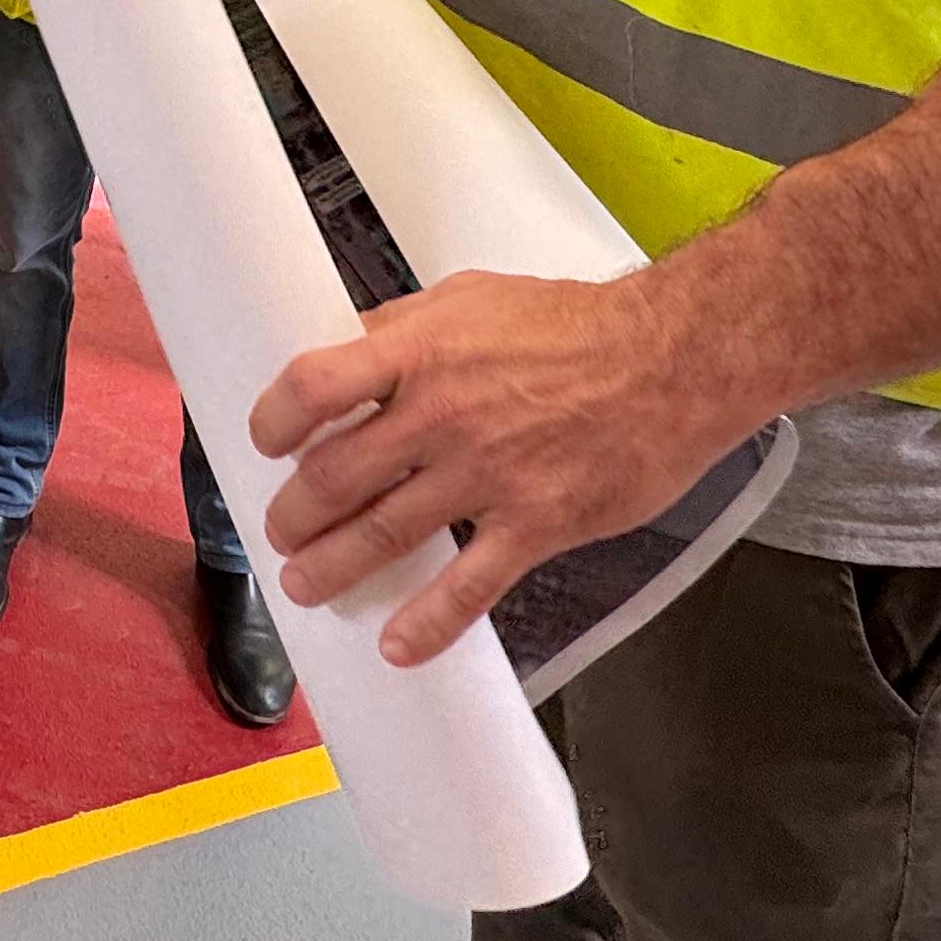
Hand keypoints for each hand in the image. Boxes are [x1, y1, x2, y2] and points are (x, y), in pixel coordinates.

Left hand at [249, 270, 751, 668]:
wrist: (674, 359)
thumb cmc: (578, 326)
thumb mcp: (472, 297)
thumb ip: (403, 327)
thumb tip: (346, 346)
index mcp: (422, 351)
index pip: (313, 387)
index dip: (273, 420)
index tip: (265, 441)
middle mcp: (444, 414)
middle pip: (335, 476)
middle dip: (294, 514)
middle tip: (282, 529)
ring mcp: (488, 474)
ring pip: (384, 535)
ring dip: (334, 567)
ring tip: (307, 583)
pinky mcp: (535, 523)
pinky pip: (469, 586)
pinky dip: (427, 624)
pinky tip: (400, 644)